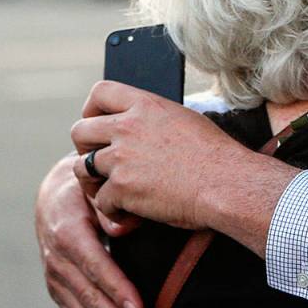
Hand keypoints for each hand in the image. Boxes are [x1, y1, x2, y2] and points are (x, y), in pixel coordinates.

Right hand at [35, 153, 146, 307]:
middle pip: (88, 297)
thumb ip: (109, 206)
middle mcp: (57, 258)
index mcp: (68, 231)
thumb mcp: (97, 187)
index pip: (94, 265)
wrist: (57, 194)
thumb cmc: (89, 189)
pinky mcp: (59, 290)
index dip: (116, 288)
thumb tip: (119, 229)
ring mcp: (55, 278)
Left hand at [70, 81, 297, 256]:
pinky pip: (101, 201)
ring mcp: (122, 158)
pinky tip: (130, 215)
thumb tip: (143, 128)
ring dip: (93, 183)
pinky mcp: (122, 188)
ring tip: (110, 193)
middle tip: (99, 164)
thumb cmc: (218, 157)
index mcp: (146, 106)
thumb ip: (155, 120)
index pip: (101, 92)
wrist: (228, 184)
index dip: (92, 109)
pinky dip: (113, 212)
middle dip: (85, 149)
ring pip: (82, 168)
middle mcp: (129, 127)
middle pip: (80, 130)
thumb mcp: (186, 121)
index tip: (98, 124)